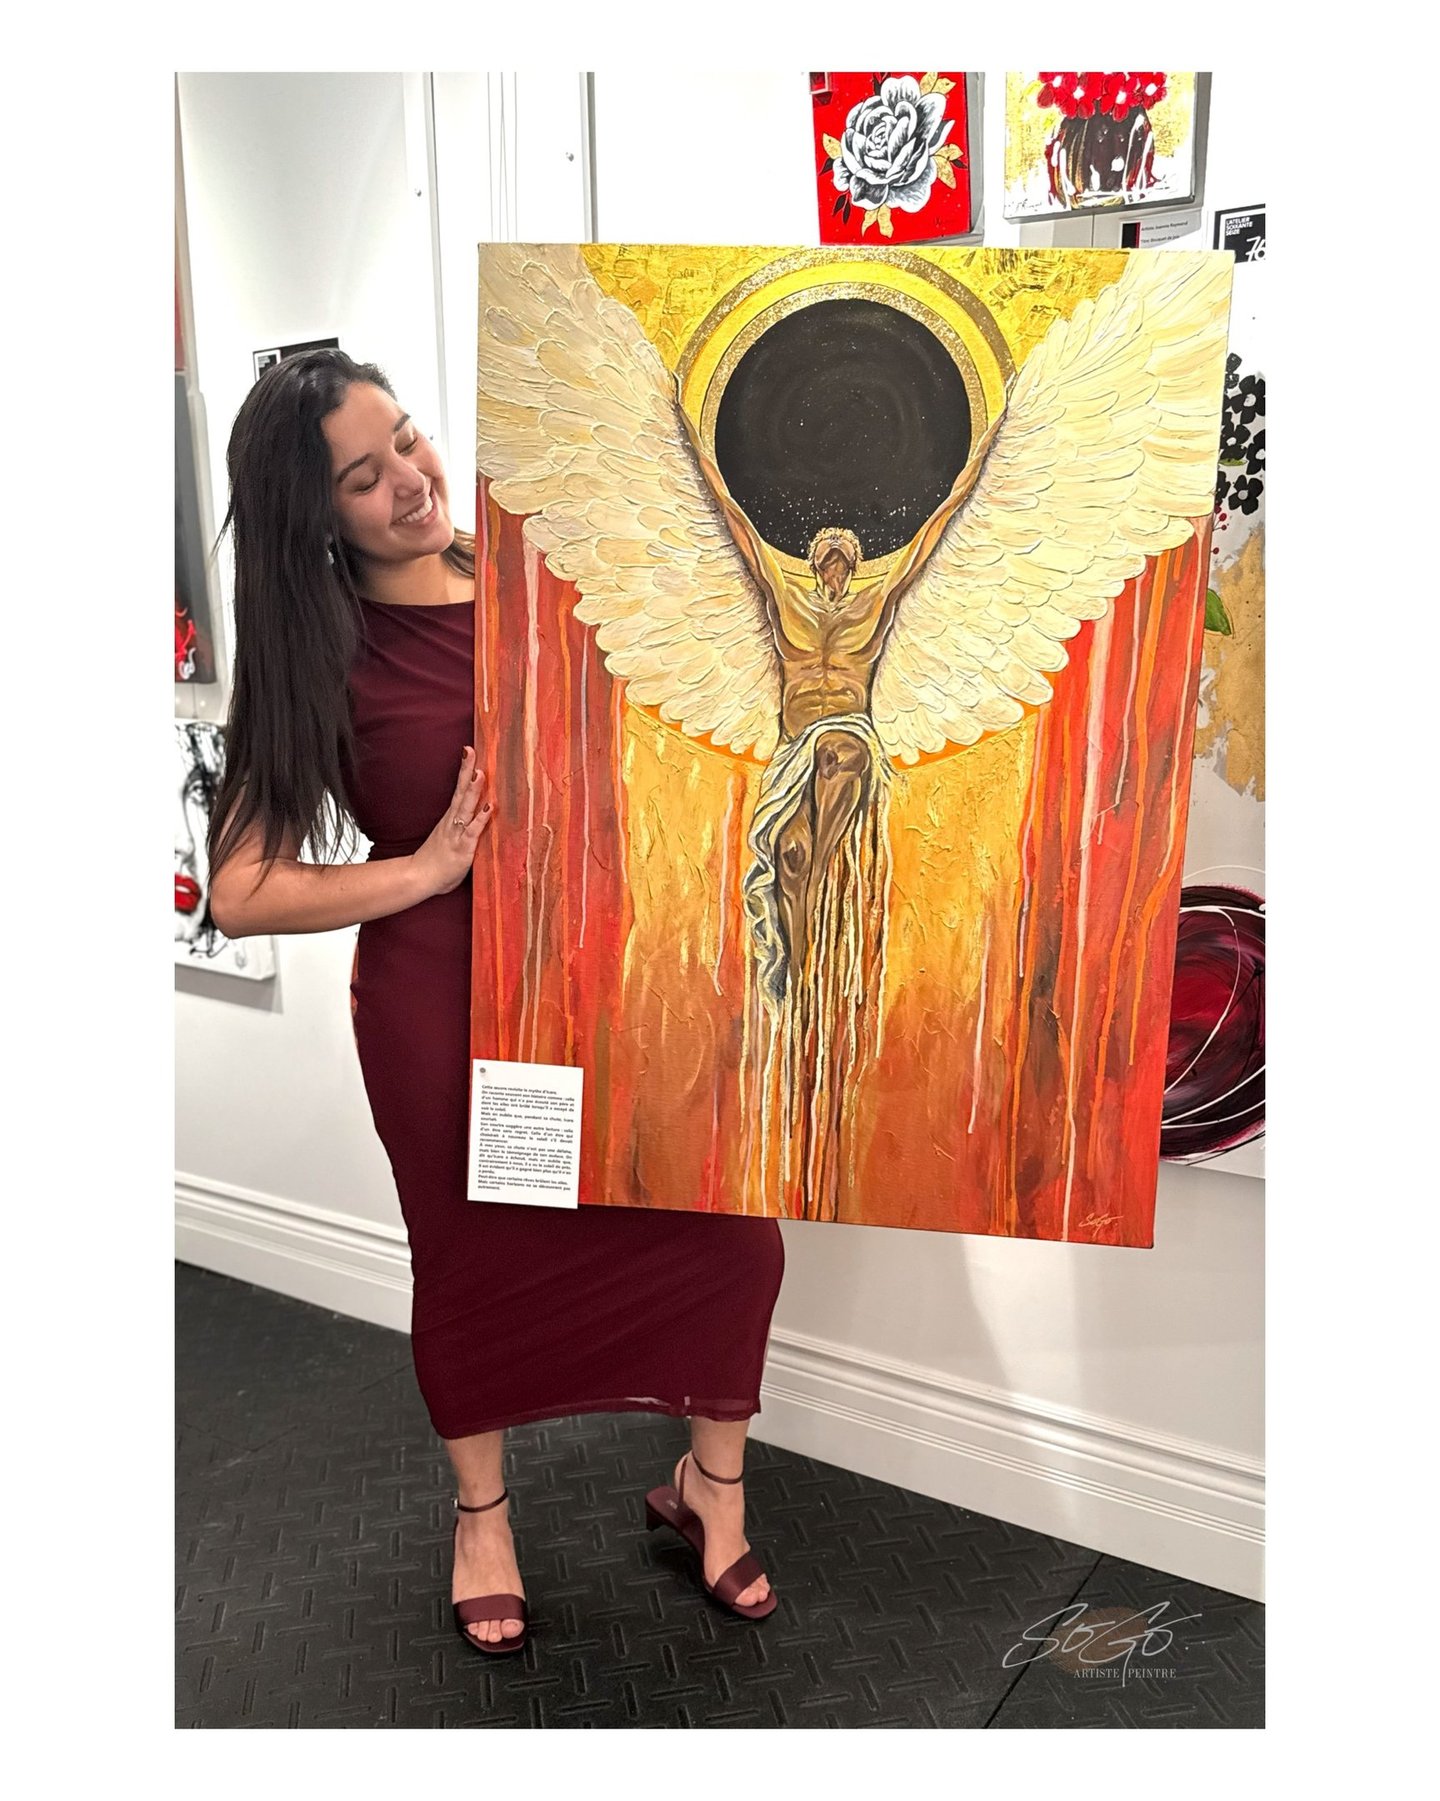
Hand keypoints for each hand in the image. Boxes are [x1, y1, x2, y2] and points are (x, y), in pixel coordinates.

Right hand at [410, 747, 491, 898]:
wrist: (419, 877)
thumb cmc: (437, 861)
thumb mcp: (450, 838)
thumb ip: (463, 826)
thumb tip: (474, 816)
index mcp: (451, 818)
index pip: (459, 789)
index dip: (465, 771)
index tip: (469, 751)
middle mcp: (453, 821)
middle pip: (462, 791)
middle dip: (467, 770)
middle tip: (471, 750)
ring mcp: (457, 833)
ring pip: (466, 807)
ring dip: (474, 790)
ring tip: (480, 773)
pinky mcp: (463, 847)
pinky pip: (473, 830)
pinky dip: (482, 818)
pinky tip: (490, 807)